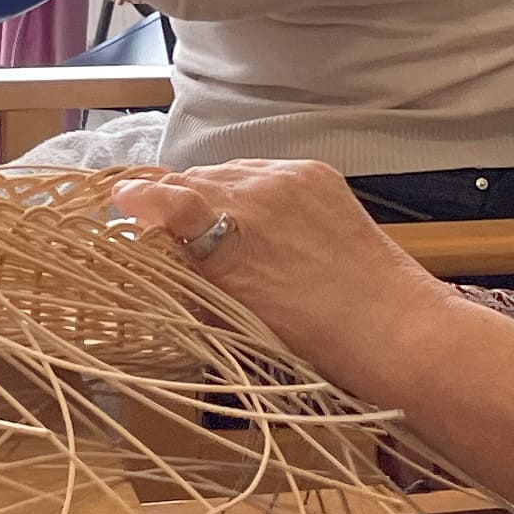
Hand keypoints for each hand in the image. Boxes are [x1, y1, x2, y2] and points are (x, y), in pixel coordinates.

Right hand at [108, 159, 449, 405]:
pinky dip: (254, 188)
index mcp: (228, 239)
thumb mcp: (235, 318)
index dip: (139, 200)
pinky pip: (265, 170)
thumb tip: (165, 254)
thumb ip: (195, 278)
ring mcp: (287, 178)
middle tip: (169, 226)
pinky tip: (261, 216)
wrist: (394, 328)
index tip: (120, 203)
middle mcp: (253, 196)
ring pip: (229, 170)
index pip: (165, 199)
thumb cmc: (313, 343)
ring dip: (215, 191)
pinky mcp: (316, 173)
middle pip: (193, 179)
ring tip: (220, 223)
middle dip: (176, 200)